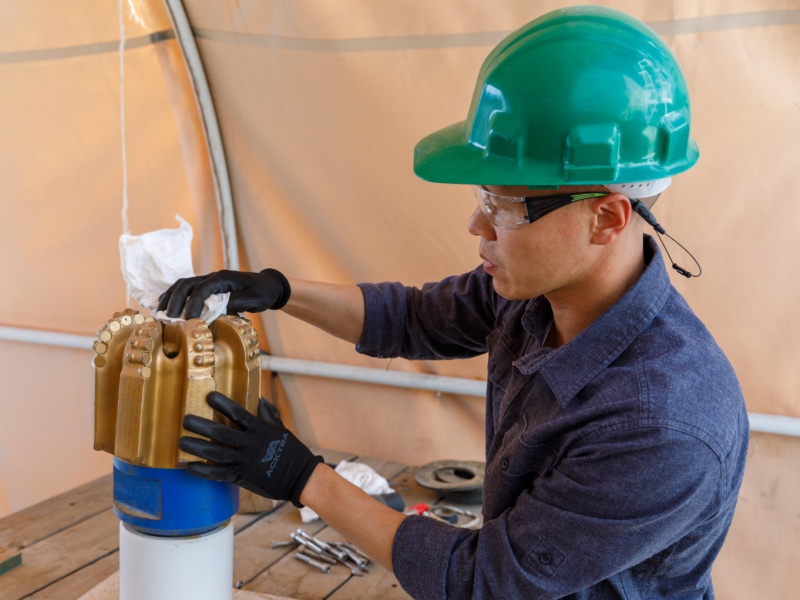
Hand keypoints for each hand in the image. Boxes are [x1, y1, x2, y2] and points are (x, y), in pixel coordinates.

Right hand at [158, 268, 290, 318]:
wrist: (267, 285)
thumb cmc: (262, 292)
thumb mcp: (254, 299)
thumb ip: (237, 302)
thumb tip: (216, 308)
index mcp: (223, 279)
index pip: (202, 289)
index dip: (192, 304)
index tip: (188, 320)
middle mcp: (212, 277)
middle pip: (186, 284)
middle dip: (175, 300)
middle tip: (168, 318)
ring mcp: (208, 281)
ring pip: (182, 285)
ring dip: (170, 298)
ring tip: (160, 313)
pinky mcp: (207, 287)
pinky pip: (185, 289)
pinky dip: (173, 296)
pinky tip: (165, 307)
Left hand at [178, 392, 321, 506]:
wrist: (299, 477)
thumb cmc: (290, 449)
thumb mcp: (280, 427)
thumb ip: (266, 413)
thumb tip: (257, 398)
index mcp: (260, 429)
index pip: (238, 413)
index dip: (223, 404)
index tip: (209, 396)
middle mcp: (250, 445)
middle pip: (221, 434)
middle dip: (201, 426)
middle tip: (185, 420)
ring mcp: (245, 462)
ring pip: (216, 454)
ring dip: (197, 447)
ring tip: (181, 441)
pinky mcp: (242, 477)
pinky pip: (219, 474)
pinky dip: (204, 470)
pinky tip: (190, 466)